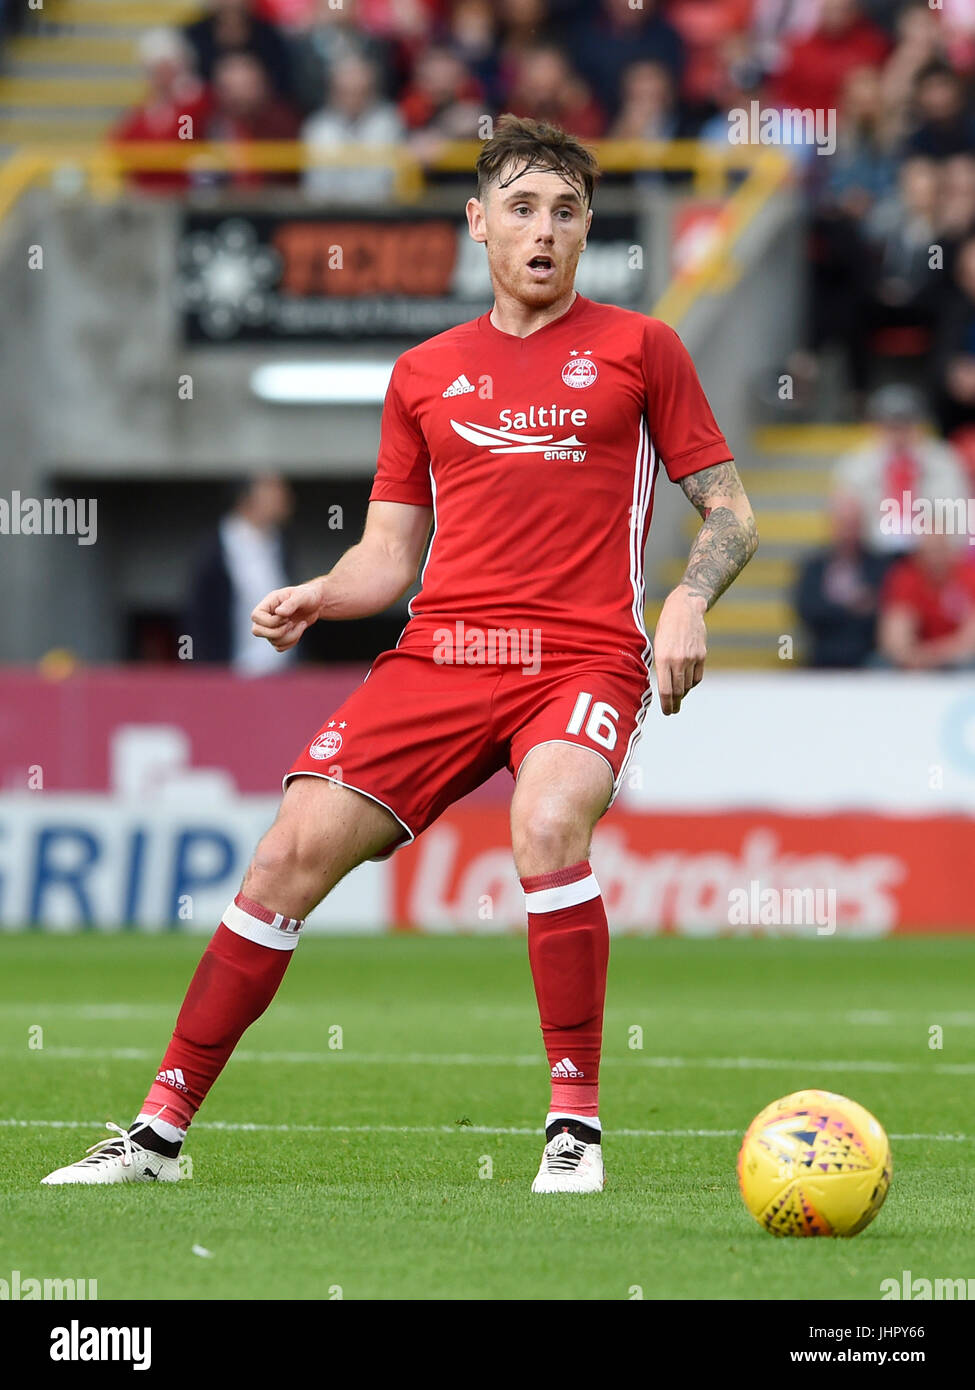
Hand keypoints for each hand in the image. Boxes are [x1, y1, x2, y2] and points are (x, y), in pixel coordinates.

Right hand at [251, 579, 324, 651]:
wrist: (316, 604)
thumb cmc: (307, 596)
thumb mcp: (301, 596)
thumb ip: (290, 604)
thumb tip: (279, 613)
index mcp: (267, 603)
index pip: (256, 617)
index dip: (271, 621)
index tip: (287, 617)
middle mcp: (266, 616)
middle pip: (257, 631)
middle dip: (278, 632)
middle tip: (291, 623)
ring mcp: (271, 628)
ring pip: (272, 641)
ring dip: (291, 636)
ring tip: (302, 624)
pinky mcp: (278, 637)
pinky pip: (280, 647)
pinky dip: (292, 641)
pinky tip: (300, 629)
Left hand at [652, 585, 707, 714]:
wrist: (684, 609)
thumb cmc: (665, 627)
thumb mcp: (657, 645)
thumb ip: (660, 666)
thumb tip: (662, 687)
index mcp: (663, 658)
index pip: (666, 690)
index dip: (666, 704)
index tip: (667, 712)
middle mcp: (679, 660)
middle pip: (678, 691)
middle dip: (674, 704)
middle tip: (672, 710)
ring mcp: (692, 658)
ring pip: (688, 685)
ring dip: (682, 693)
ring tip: (677, 697)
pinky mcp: (702, 655)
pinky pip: (697, 677)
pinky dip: (691, 683)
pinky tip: (686, 684)